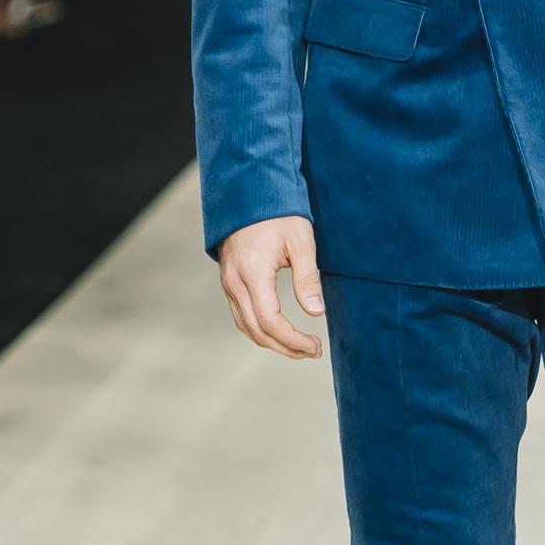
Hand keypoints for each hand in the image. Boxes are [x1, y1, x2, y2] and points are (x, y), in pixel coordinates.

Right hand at [217, 214, 324, 357]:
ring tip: (299, 347)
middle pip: (256, 330)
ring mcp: (229, 282)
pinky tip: (278, 331)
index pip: (270, 321)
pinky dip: (259, 329)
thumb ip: (307, 278)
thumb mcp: (300, 242)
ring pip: (245, 326)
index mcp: (253, 273)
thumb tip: (316, 312)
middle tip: (312, 351)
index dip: (293, 340)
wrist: (250, 193)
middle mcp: (235, 282)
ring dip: (271, 342)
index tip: (315, 346)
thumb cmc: (279, 214)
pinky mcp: (229, 280)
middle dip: (285, 347)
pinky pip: (240, 315)